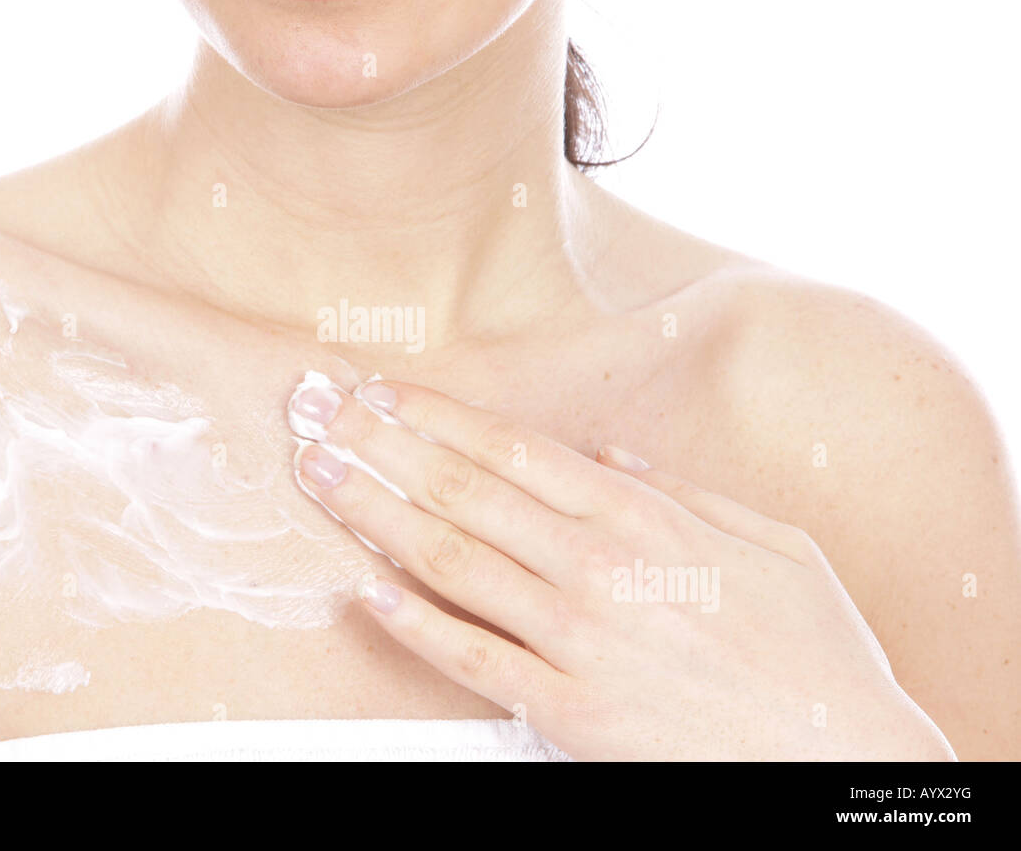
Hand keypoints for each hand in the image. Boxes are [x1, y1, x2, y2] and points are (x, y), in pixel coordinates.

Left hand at [287, 375, 954, 760]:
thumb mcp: (775, 545)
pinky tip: (366, 587)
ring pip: (453, 560)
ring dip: (375, 512)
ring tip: (320, 478)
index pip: (514, 450)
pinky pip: (471, 657)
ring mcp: (578, 637)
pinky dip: (413, 620)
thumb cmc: (814, 654)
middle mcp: (599, 566)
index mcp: (645, 519)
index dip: (438, 417)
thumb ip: (687, 495)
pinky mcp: (566, 708)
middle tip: (319, 414)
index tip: (383, 394)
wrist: (837, 762)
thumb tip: (612, 458)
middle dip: (382, 445)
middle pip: (465, 491)